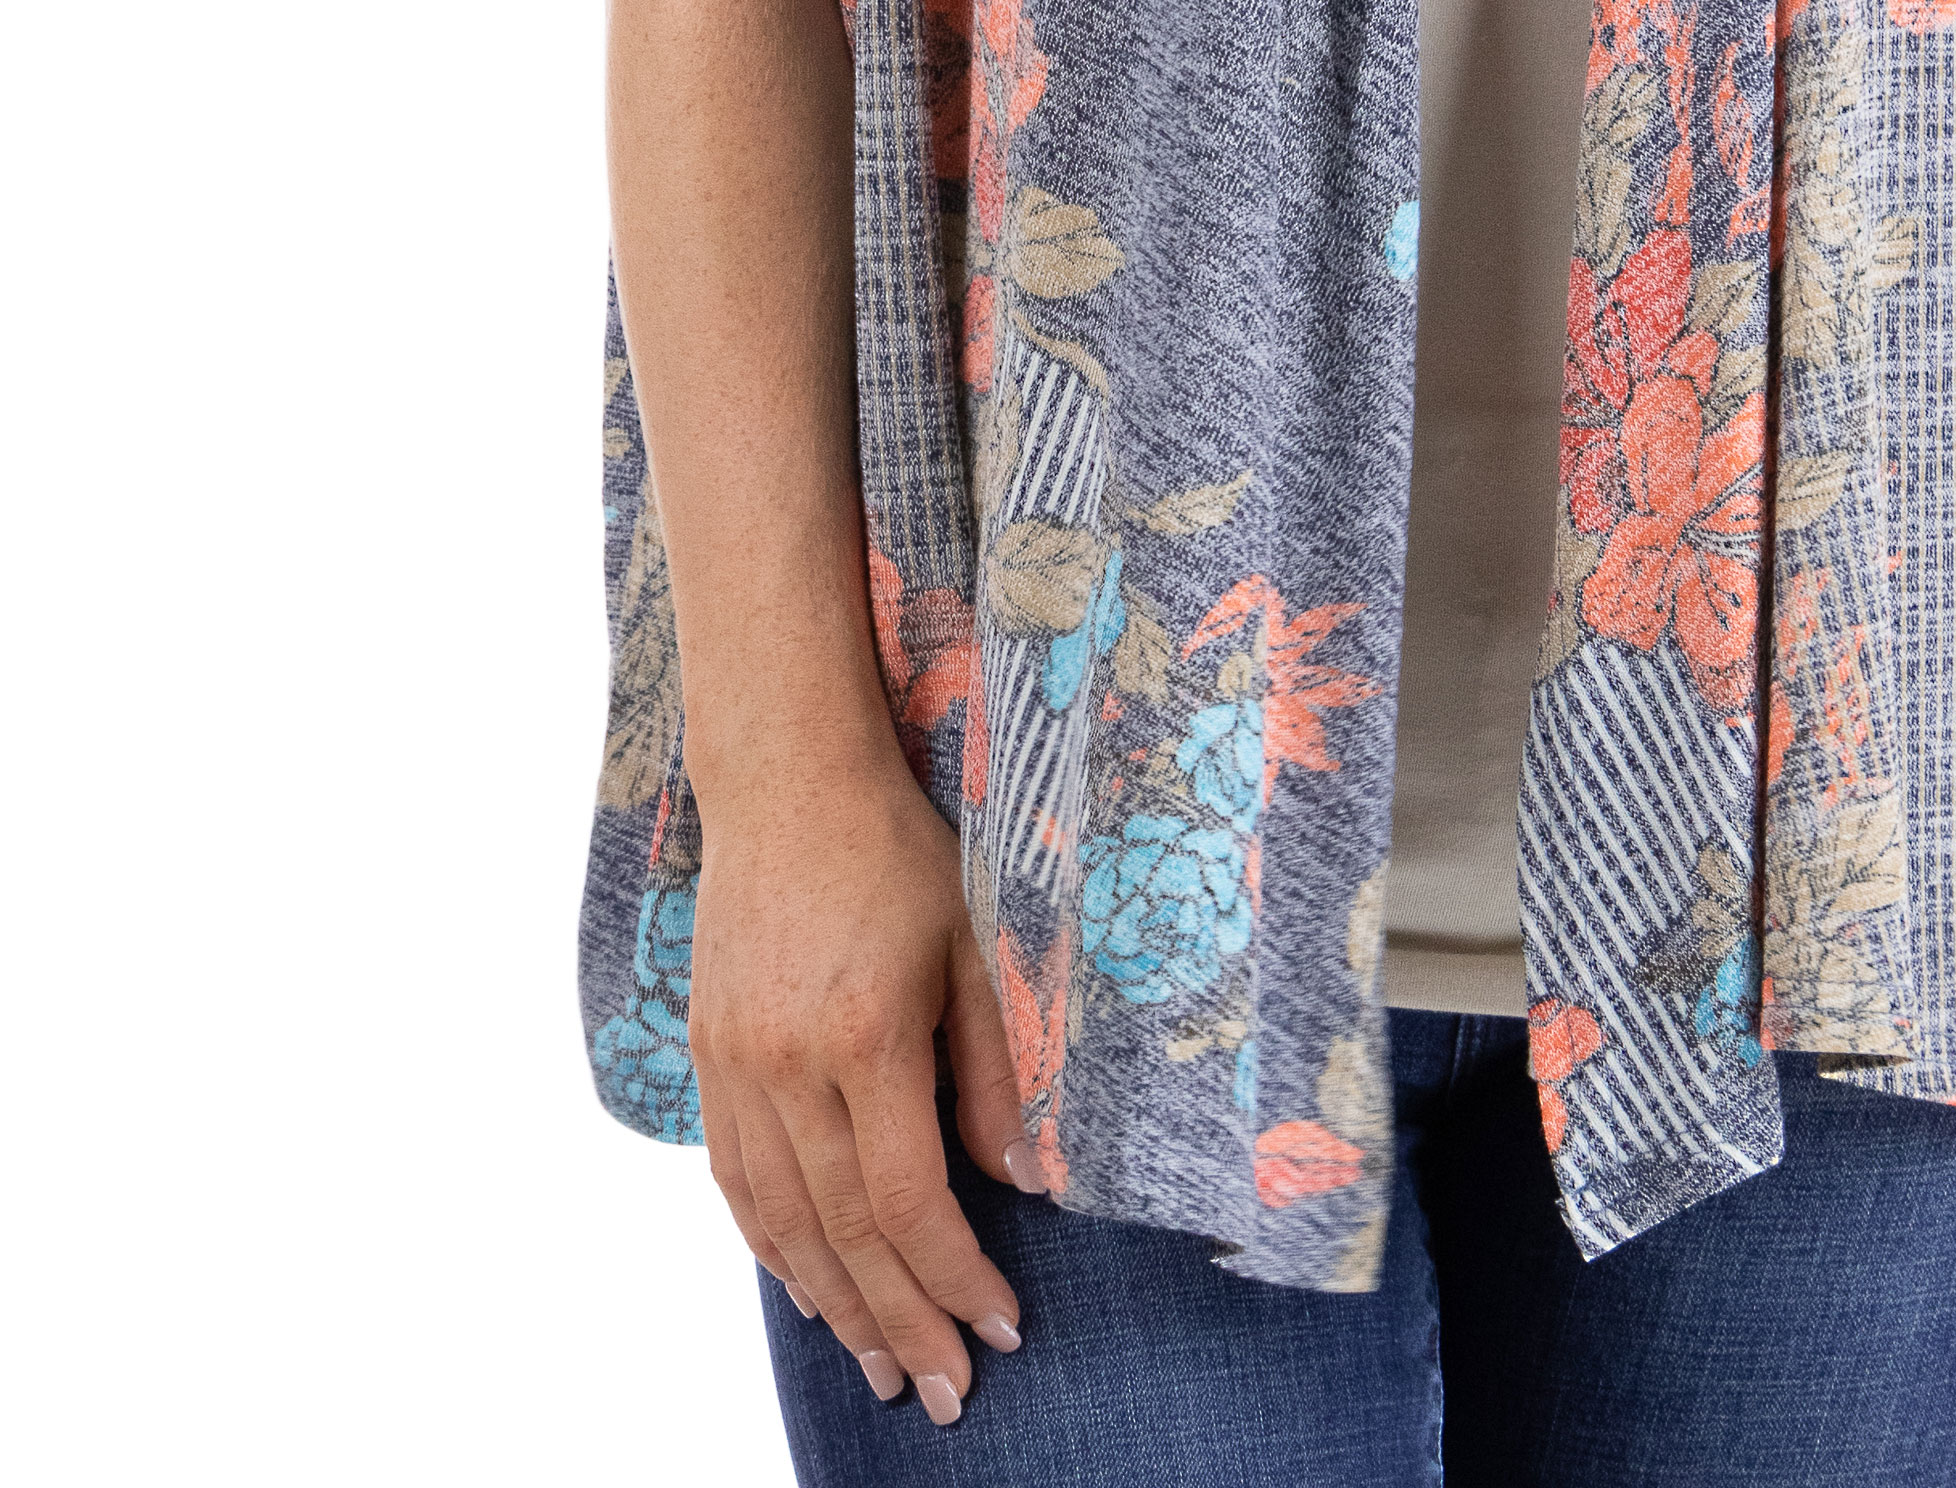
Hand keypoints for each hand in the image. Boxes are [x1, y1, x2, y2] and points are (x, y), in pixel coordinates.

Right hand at [691, 753, 1039, 1418]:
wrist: (786, 784)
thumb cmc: (897, 853)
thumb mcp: (973, 945)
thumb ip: (996, 1069)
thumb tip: (1026, 1180)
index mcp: (864, 1036)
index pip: (910, 1197)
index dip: (956, 1274)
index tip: (1003, 1325)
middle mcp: (786, 1067)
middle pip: (844, 1232)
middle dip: (902, 1323)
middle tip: (948, 1392)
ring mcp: (735, 1068)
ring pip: (783, 1224)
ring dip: (836, 1308)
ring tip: (885, 1368)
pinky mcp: (708, 1060)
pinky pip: (738, 1183)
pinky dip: (776, 1250)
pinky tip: (812, 1290)